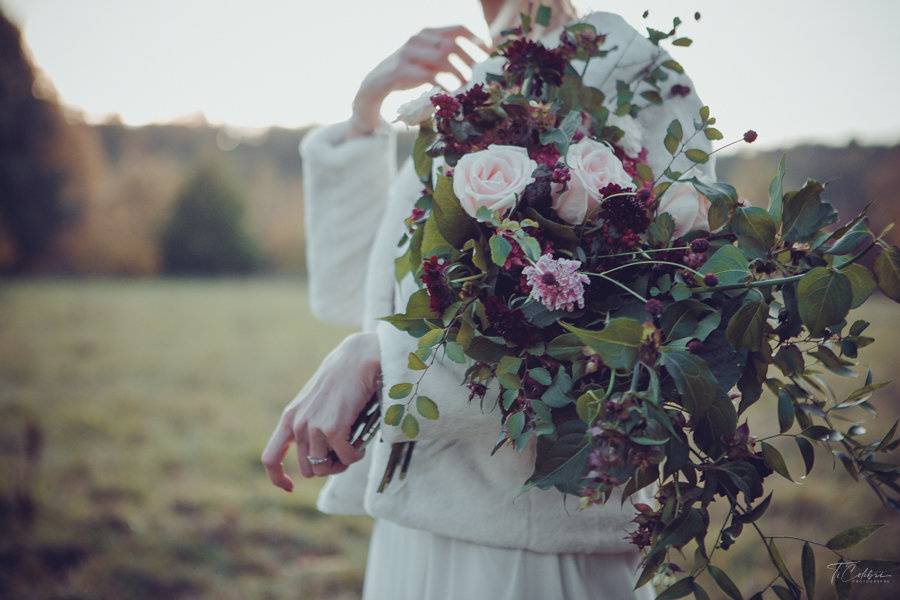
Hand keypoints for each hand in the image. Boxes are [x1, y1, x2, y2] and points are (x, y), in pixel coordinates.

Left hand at [262, 332, 379, 490]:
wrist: (357, 358)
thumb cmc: (343, 380)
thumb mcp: (318, 403)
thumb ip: (313, 425)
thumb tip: (322, 458)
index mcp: (290, 418)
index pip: (271, 458)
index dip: (278, 478)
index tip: (290, 488)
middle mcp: (297, 424)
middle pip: (309, 469)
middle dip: (328, 467)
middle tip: (345, 453)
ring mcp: (313, 427)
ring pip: (326, 468)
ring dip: (343, 463)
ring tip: (354, 447)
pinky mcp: (333, 428)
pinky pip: (346, 458)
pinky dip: (356, 455)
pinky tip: (362, 442)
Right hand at [349, 25, 490, 134]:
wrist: (375, 86)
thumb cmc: (408, 74)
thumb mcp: (428, 59)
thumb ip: (448, 54)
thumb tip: (481, 54)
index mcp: (427, 32)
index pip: (459, 29)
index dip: (477, 41)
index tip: (487, 55)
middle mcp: (418, 38)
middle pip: (454, 45)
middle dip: (469, 60)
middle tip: (476, 75)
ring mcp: (408, 53)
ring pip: (443, 58)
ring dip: (459, 73)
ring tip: (465, 84)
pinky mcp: (401, 71)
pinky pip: (430, 75)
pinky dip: (444, 84)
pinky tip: (450, 91)